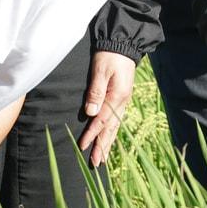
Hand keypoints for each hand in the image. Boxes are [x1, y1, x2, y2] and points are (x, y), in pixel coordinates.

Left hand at [79, 51, 135, 166]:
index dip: (92, 134)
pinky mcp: (122, 97)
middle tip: (96, 163)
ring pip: (115, 126)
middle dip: (102, 146)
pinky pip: (117, 119)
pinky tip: (110, 138)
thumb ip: (95, 91)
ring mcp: (123, 100)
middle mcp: (122, 102)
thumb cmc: (110, 55)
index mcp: (117, 96)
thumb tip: (90, 113)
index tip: (83, 146)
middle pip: (110, 128)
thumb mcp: (101, 70)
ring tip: (103, 157)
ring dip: (108, 142)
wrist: (124, 44)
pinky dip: (113, 131)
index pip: (101, 120)